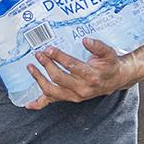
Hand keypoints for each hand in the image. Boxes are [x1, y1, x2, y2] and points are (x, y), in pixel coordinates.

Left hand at [25, 37, 143, 108]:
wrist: (115, 80)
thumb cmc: (110, 65)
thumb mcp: (108, 53)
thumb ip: (98, 46)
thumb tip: (86, 40)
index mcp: (91, 76)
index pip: (71, 66)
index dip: (58, 57)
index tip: (49, 49)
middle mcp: (82, 88)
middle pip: (59, 78)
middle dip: (47, 65)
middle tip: (38, 54)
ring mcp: (74, 95)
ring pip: (52, 91)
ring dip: (39, 79)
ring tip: (30, 67)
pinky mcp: (69, 98)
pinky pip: (52, 102)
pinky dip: (39, 104)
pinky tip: (28, 104)